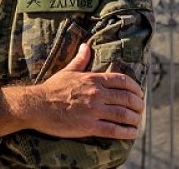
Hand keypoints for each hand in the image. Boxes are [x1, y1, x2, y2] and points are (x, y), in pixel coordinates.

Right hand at [0, 43, 144, 139]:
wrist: (37, 106)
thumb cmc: (52, 88)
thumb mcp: (68, 71)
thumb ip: (81, 60)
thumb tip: (86, 46)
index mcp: (93, 79)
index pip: (123, 81)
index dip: (135, 88)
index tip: (139, 94)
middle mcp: (97, 93)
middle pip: (127, 98)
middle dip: (138, 104)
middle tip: (141, 109)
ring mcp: (94, 110)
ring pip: (123, 114)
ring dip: (135, 119)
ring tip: (137, 122)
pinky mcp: (89, 126)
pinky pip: (113, 130)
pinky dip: (126, 132)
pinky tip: (132, 133)